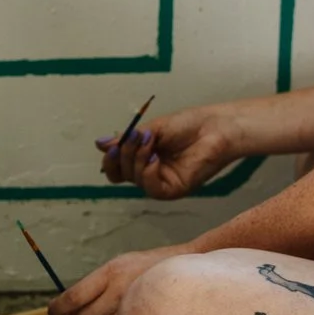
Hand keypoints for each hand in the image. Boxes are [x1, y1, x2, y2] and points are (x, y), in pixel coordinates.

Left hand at [47, 244, 190, 314]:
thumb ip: (96, 283)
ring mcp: (130, 312)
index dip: (58, 308)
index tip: (50, 312)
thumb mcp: (118, 264)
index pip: (75, 296)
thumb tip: (69, 304)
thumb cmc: (146, 267)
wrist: (185, 273)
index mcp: (111, 274)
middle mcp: (120, 294)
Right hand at [98, 101, 239, 198]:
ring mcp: (161, 182)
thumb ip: (126, 140)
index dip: (109, 160)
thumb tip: (98, 144)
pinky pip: (151, 188)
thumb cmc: (188, 125)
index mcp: (142, 158)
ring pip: (134, 180)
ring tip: (150, 142)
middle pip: (120, 174)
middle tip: (135, 137)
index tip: (110, 145)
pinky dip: (147, 173)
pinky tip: (154, 159)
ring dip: (136, 159)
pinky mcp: (174, 189)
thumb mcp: (151, 129)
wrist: (215, 127)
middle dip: (122, 155)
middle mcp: (150, 172)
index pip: (116, 168)